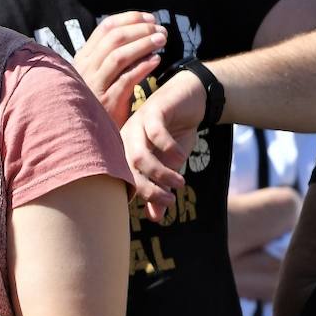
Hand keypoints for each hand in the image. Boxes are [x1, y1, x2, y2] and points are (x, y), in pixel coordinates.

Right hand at [72, 12, 166, 126]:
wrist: (92, 135)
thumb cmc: (103, 101)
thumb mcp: (102, 74)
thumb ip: (113, 55)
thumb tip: (139, 30)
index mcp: (84, 58)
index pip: (105, 27)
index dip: (130, 18)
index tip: (150, 18)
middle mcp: (86, 69)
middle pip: (113, 38)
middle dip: (140, 29)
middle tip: (160, 29)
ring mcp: (95, 86)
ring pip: (118, 55)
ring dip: (143, 44)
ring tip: (161, 40)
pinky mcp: (107, 102)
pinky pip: (126, 79)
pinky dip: (142, 67)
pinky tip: (156, 61)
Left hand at [122, 70, 205, 220]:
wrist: (191, 98)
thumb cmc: (176, 132)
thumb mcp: (171, 164)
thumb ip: (161, 187)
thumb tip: (156, 217)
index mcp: (125, 150)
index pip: (124, 178)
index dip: (138, 195)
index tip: (157, 212)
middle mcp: (126, 137)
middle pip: (128, 169)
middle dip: (148, 189)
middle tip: (169, 200)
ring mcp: (137, 123)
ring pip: (139, 154)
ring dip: (160, 172)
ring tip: (179, 183)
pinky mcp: (153, 110)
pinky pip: (156, 133)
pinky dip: (169, 148)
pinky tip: (182, 157)